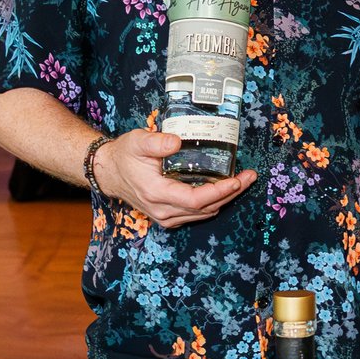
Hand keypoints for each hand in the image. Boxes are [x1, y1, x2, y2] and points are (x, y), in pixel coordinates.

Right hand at [93, 130, 254, 228]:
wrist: (110, 172)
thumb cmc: (125, 155)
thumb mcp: (137, 141)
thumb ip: (156, 141)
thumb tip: (177, 142)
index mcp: (156, 193)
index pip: (194, 200)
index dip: (219, 192)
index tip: (236, 180)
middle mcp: (163, 210)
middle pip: (205, 209)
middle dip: (231, 194)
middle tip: (250, 177)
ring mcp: (166, 217)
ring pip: (203, 214)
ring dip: (225, 199)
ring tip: (243, 181)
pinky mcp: (169, 216)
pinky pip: (197, 214)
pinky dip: (213, 202)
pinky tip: (225, 188)